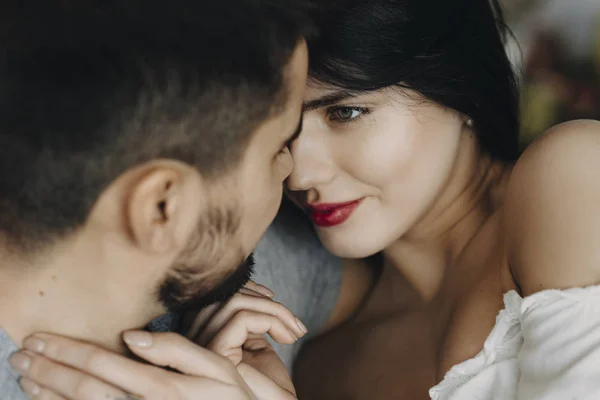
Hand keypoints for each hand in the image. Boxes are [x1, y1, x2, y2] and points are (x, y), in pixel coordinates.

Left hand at [9, 331, 256, 399]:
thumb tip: (134, 337)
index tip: (40, 337)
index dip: (68, 349)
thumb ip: (178, 351)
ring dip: (48, 393)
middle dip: (48, 369)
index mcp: (161, 386)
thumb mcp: (219, 369)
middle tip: (19, 353)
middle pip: (82, 387)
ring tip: (24, 376)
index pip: (103, 363)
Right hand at [187, 281, 307, 398]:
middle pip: (223, 295)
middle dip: (263, 299)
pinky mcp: (216, 354)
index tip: (273, 297)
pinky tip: (287, 338)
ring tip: (295, 331)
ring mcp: (202, 348)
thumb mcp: (257, 347)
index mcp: (202, 338)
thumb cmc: (269, 387)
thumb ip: (251, 321)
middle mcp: (194, 341)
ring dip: (274, 310)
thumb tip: (258, 292)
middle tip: (295, 323)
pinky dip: (271, 320)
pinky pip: (241, 319)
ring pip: (233, 302)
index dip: (246, 289)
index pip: (215, 297)